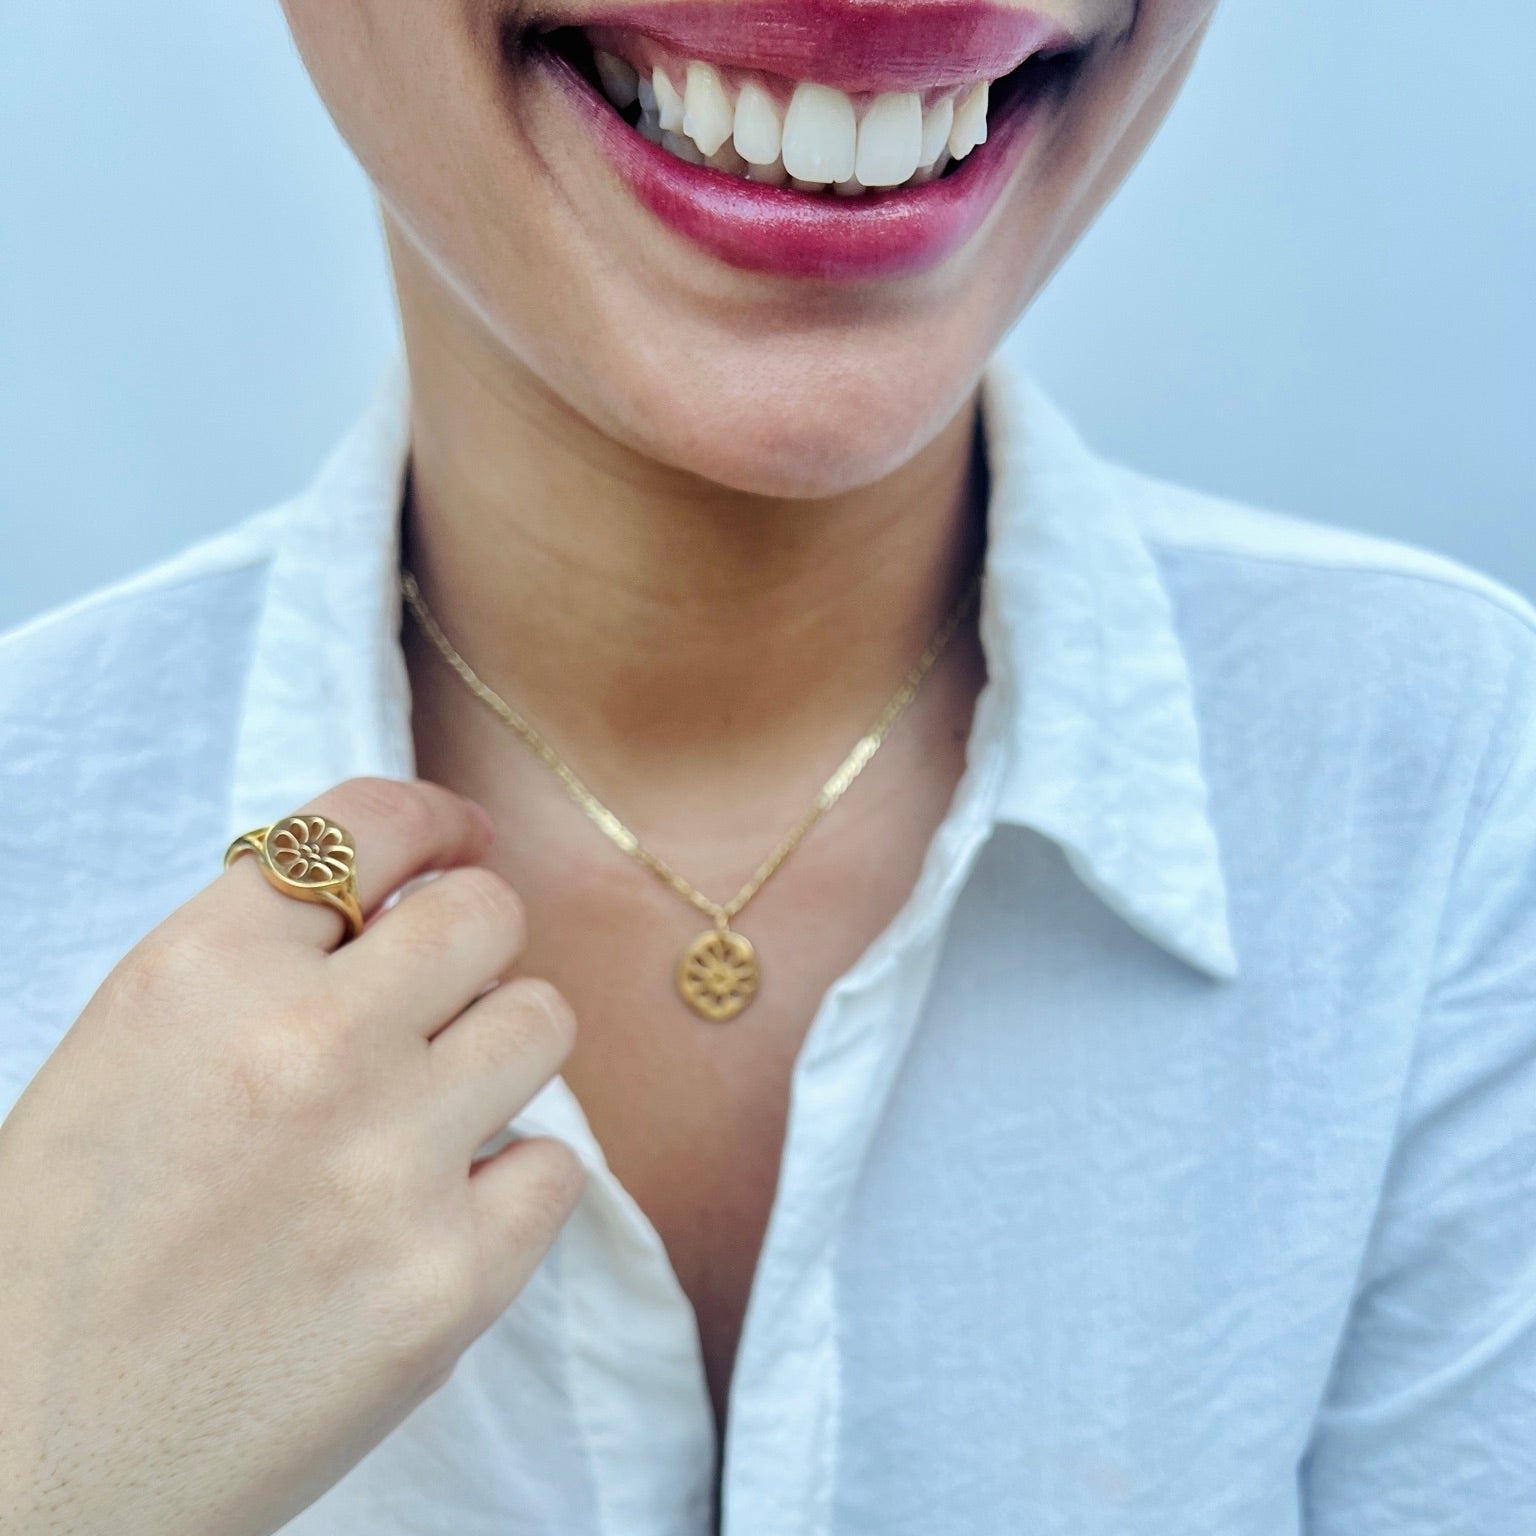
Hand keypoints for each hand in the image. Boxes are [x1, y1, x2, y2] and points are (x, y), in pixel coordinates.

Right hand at [0, 777, 583, 1535]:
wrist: (32, 1475)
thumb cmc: (64, 1259)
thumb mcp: (129, 1054)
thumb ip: (258, 962)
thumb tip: (401, 897)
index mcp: (197, 974)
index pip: (370, 822)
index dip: (437, 825)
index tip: (463, 847)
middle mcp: (302, 1047)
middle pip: (486, 913)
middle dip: (476, 944)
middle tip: (447, 995)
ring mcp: (386, 1164)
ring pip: (543, 1021)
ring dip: (502, 1055)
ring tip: (435, 1113)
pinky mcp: (450, 1280)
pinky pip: (557, 1166)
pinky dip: (511, 1186)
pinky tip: (435, 1220)